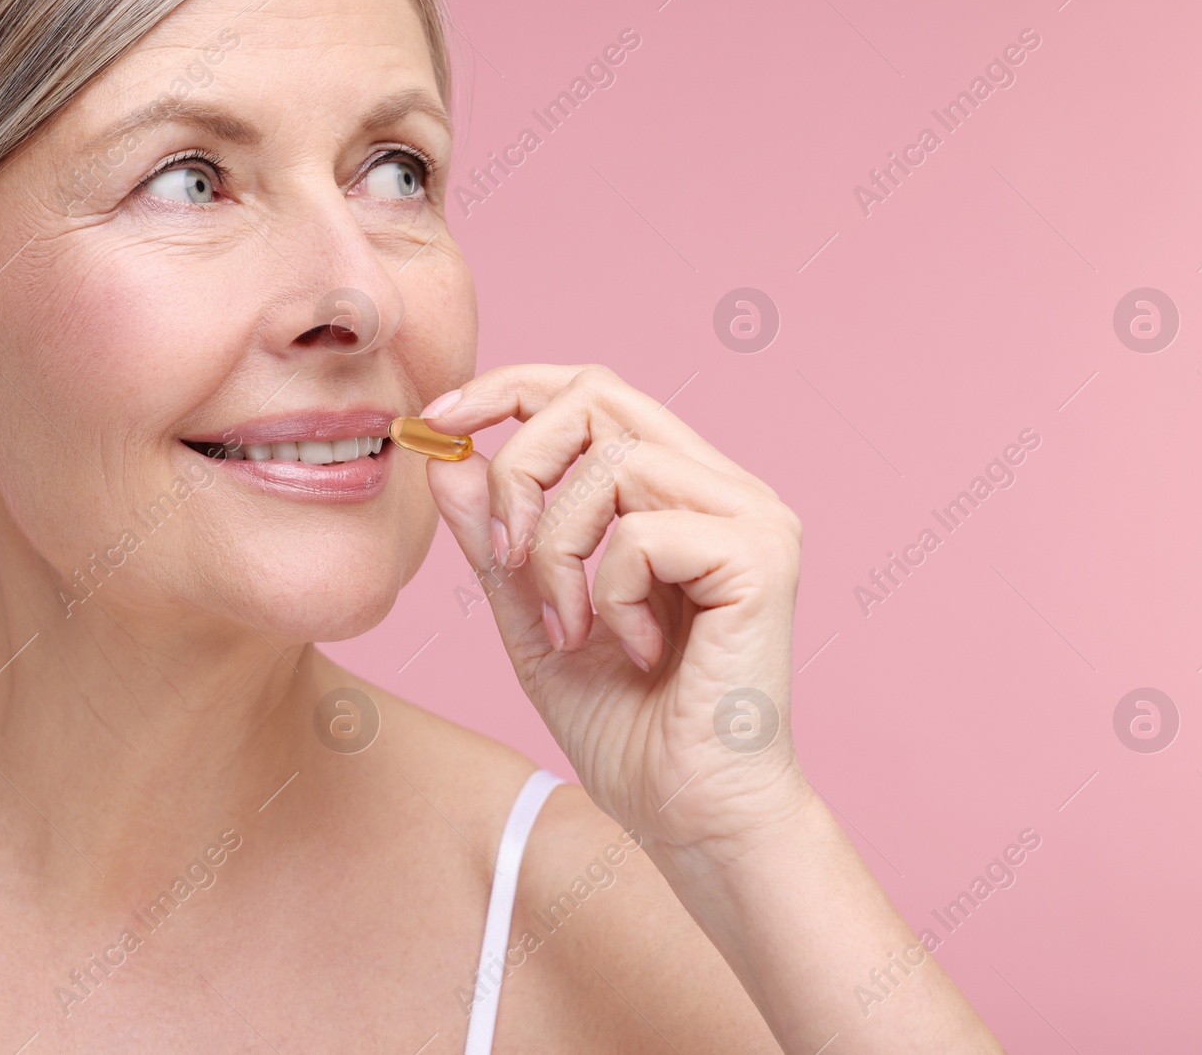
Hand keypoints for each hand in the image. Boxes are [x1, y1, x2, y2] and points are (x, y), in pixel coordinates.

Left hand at [422, 364, 816, 855]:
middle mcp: (724, 487)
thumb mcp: (532, 617)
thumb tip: (443, 455)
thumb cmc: (627, 727)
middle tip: (509, 558)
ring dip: (560, 550)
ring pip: (612, 464)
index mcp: (678, 490)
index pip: (593, 390)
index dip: (511, 386)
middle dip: (521, 468)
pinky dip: (609, 593)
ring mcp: (752, 515)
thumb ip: (495, 540)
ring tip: (570, 628)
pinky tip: (636, 650)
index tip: (440, 419)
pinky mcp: (761, 555)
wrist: (690, 815)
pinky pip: (642, 531)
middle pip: (598, 396)